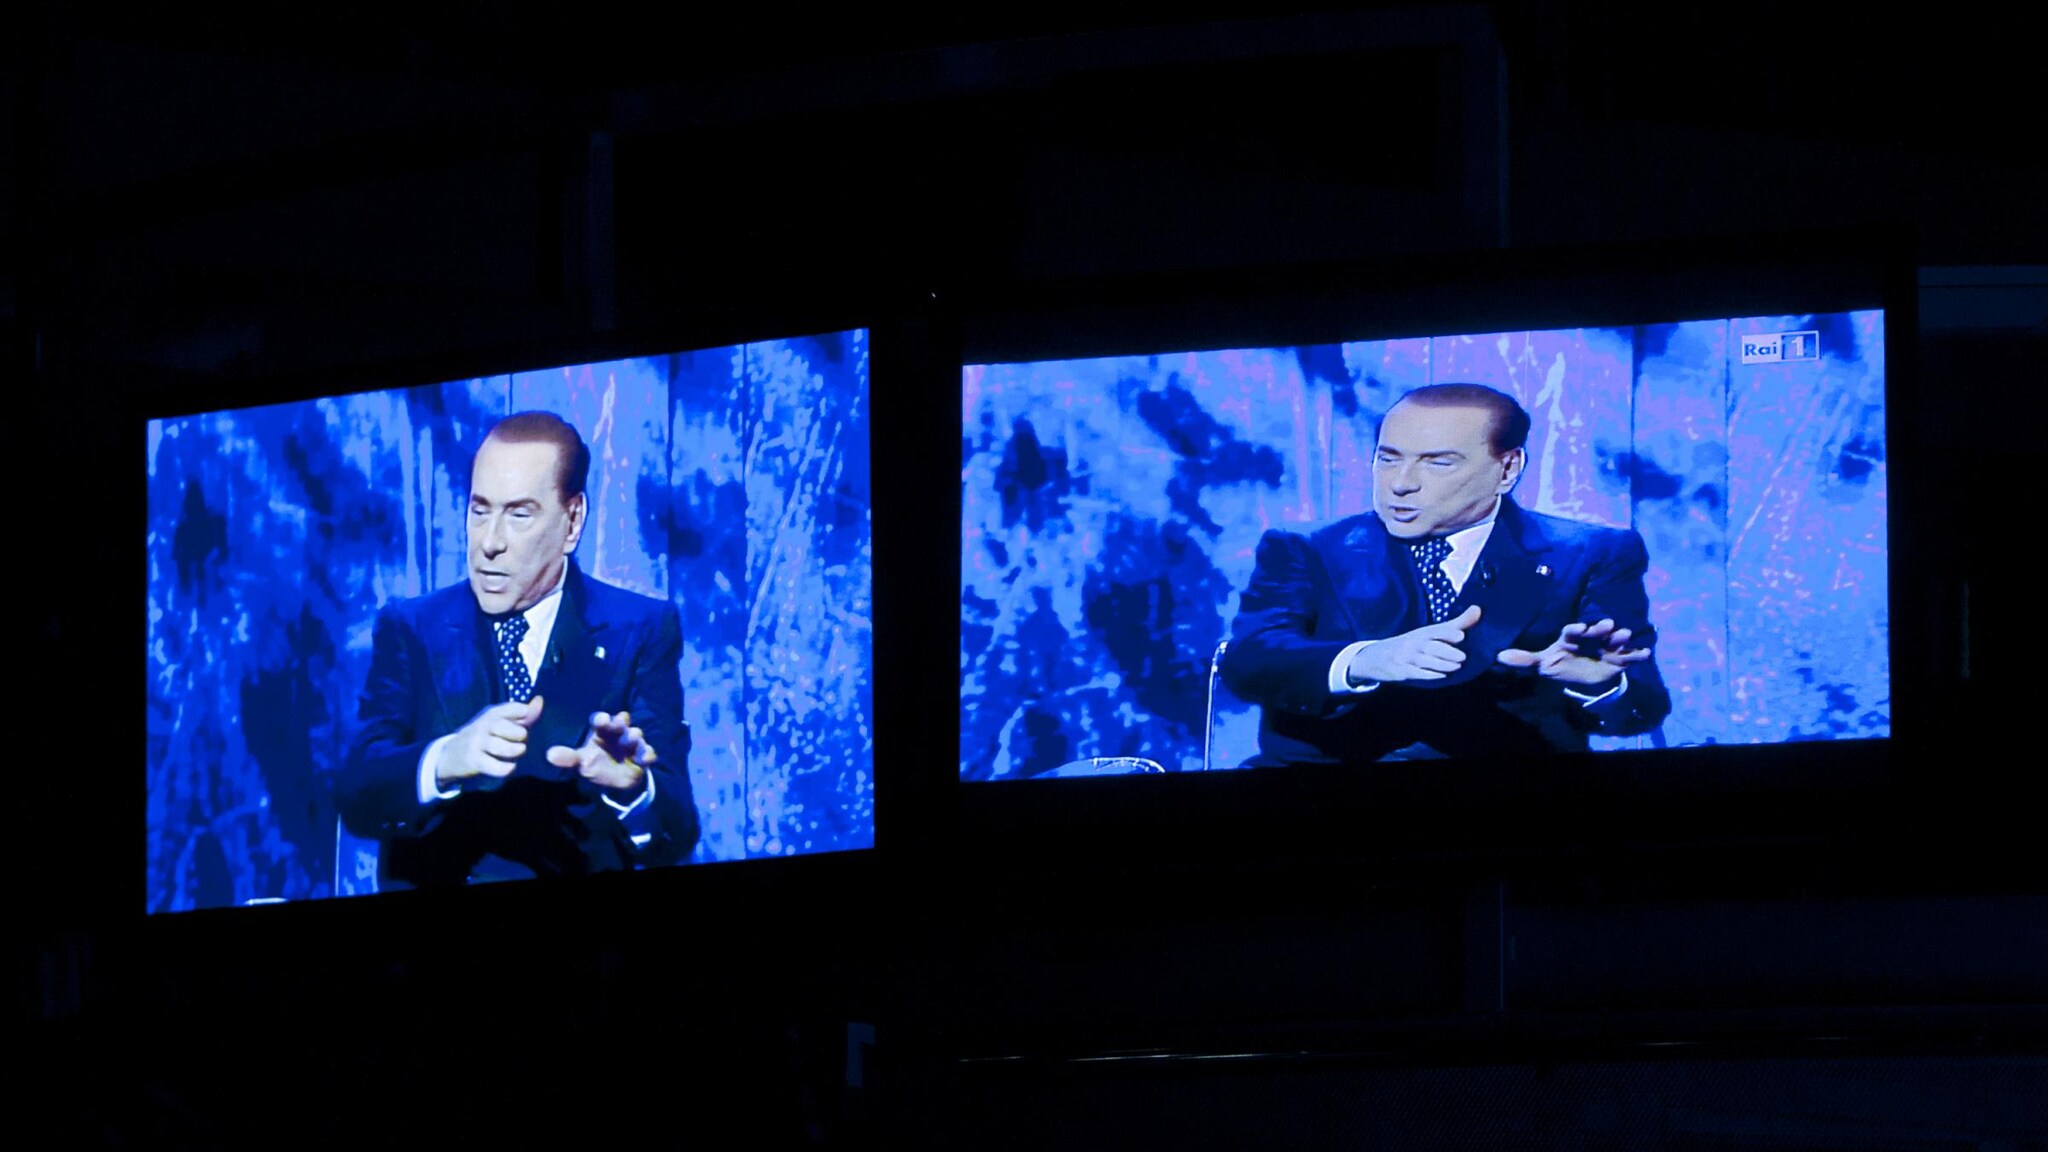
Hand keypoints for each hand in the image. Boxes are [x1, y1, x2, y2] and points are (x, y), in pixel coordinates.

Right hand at [437, 696, 544, 786]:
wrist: (452, 754)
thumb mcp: (501, 723)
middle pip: (498, 725)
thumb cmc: (485, 736)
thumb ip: (523, 716)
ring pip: (494, 745)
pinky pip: (489, 764)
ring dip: (510, 749)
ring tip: (520, 750)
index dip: (517, 710)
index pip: (506, 708)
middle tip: (524, 737)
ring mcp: (476, 744)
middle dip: (514, 731)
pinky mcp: (473, 761)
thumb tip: (540, 700)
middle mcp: (483, 726)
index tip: (526, 713)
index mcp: (492, 714)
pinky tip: (511, 768)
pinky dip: (501, 768)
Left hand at [547, 710, 655, 796]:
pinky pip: (648, 753)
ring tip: (631, 739)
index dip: (603, 719)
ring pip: (635, 735)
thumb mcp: (581, 763)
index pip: (601, 721)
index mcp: (601, 732)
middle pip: (621, 723)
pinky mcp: (643, 756)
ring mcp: (632, 744)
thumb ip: (568, 758)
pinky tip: (645, 759)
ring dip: (634, 736)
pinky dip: (647, 755)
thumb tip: (549, 755)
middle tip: (620, 722)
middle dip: (621, 722)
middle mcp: (618, 734)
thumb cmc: (597, 765)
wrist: (617, 782)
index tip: (603, 720)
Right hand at [1346, 605, 1483, 684]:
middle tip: (1462, 657)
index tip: (1460, 635)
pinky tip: (1440, 676)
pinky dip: (1428, 674)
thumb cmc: (1407, 645)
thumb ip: (1454, 625)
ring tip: (1456, 666)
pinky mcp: (1401, 671)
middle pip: (1430, 646)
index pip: (1435, 631)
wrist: (1374, 658)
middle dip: (1446, 651)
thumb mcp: (1427, 634)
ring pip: (1425, 660)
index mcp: (1420, 633)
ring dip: (1441, 664)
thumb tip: (1478, 610)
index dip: (1447, 633)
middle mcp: (1412, 643)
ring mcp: (1405, 658)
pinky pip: (1415, 673)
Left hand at [1496, 618, 1648, 686]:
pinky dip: (1638, 654)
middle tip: (1608, 625)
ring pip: (1614, 641)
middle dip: (1602, 629)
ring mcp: (1607, 647)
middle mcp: (1591, 639)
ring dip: (1620, 639)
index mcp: (1571, 638)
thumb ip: (1526, 659)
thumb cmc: (1562, 662)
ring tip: (1625, 635)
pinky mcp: (1620, 658)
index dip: (1575, 629)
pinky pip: (1630, 656)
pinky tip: (1646, 653)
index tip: (1578, 627)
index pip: (1572, 631)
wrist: (1586, 676)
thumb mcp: (1544, 662)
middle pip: (1596, 632)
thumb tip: (1499, 657)